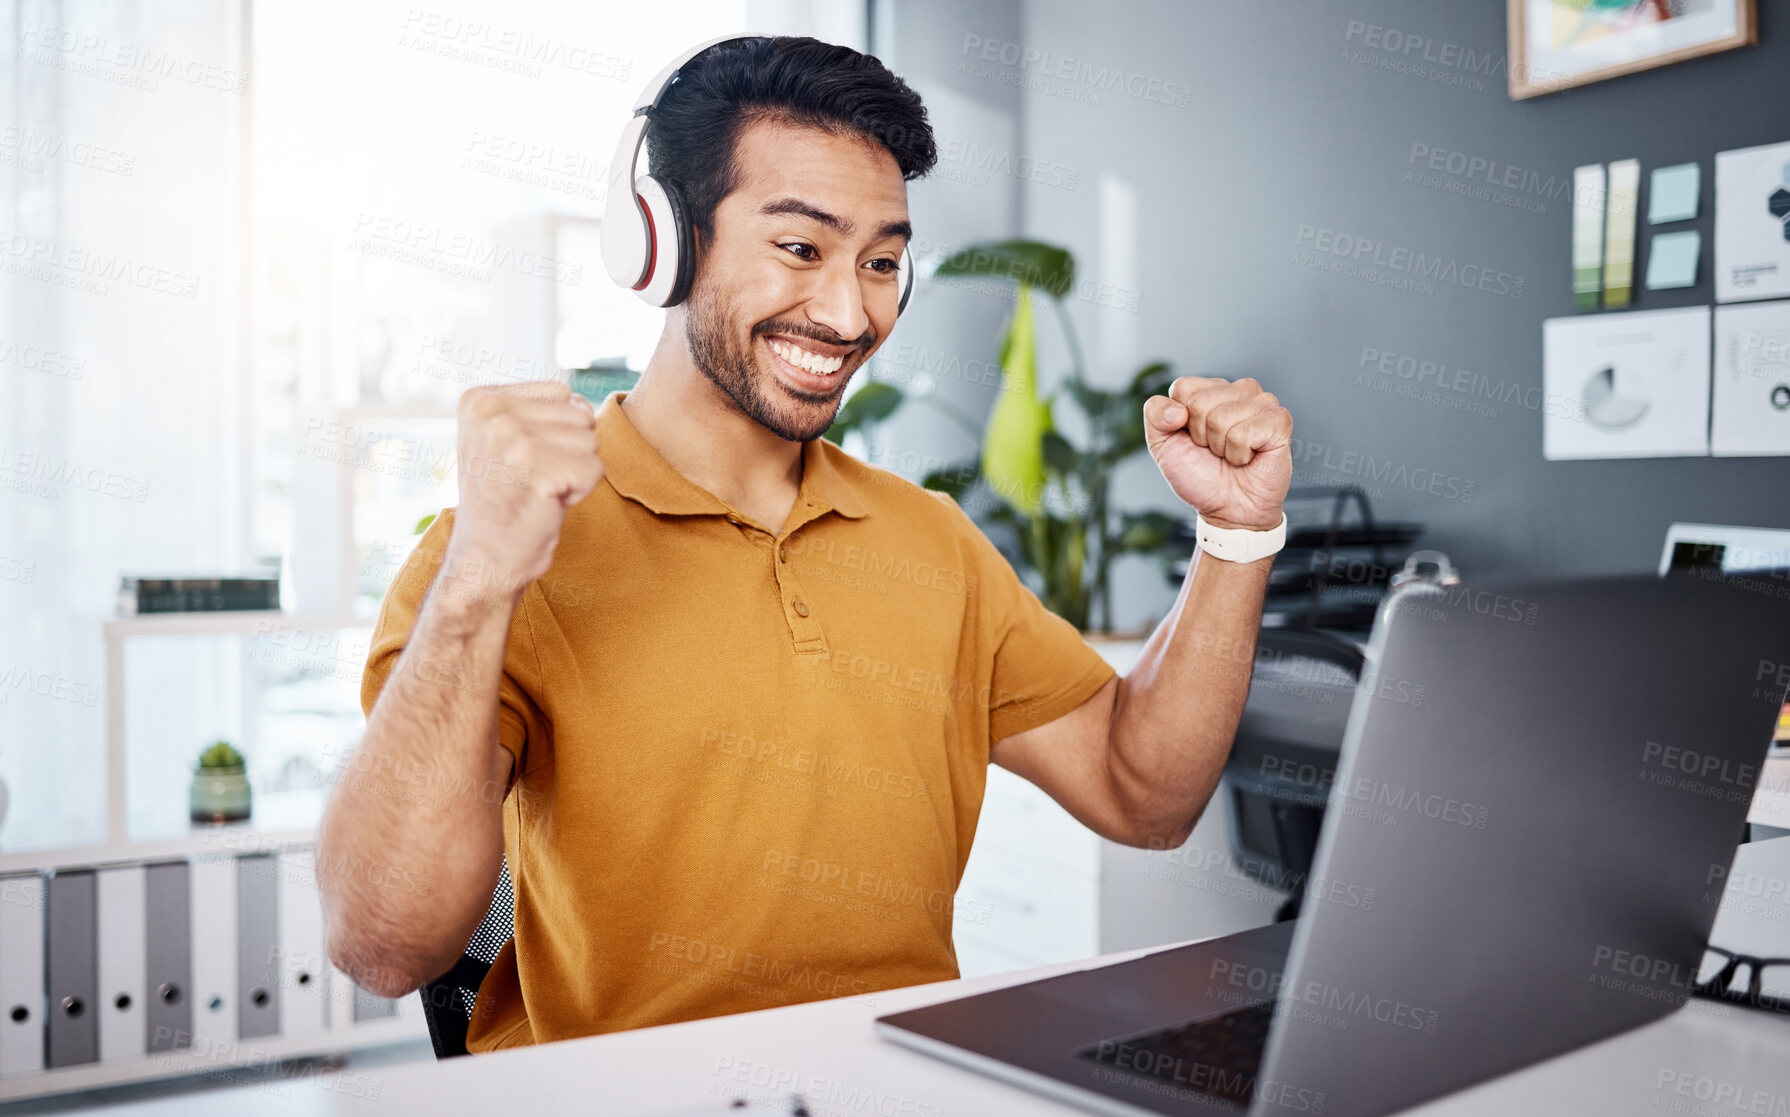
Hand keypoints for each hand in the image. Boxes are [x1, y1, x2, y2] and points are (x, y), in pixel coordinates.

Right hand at [446, 381, 603, 590]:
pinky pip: (594, 469)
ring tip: (538, 490)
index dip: (556, 433)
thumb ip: (535, 411)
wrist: (485, 558)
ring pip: (591, 440)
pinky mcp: (536, 470)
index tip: (522, 462)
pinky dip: (580, 492)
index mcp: (480, 399)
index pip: (563, 393)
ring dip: (575, 472)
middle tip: (532, 480)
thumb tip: (583, 402)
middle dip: (569, 452)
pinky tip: (546, 503)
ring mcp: (512, 439)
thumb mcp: (503, 441)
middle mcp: (491, 412)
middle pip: (581, 414)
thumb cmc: (504, 501)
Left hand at [1142, 377, 1291, 530]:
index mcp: (1210, 390)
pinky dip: (1240, 454)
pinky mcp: (1279, 420)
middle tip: (1215, 451)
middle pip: (1200, 403)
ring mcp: (1261, 402)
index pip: (1183, 387)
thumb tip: (1178, 409)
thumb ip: (1155, 415)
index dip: (1180, 421)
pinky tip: (1248, 457)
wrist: (1228, 509)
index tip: (1194, 439)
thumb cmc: (1201, 476)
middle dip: (1201, 436)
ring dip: (1221, 446)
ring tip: (1233, 454)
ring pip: (1221, 417)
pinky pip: (1244, 433)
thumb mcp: (1162, 445)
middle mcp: (1237, 391)